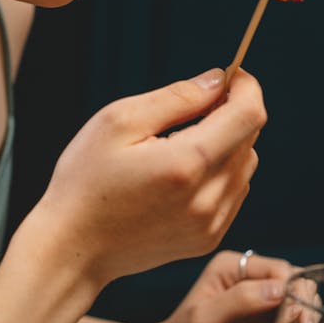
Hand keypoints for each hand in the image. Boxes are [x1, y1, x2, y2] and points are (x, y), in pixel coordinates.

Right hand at [37, 68, 265, 292]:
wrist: (73, 247)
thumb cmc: (86, 179)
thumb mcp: (119, 120)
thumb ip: (176, 97)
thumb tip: (218, 80)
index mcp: (187, 164)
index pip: (249, 115)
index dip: (246, 87)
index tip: (230, 75)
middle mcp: (208, 199)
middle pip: (249, 139)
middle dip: (232, 112)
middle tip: (195, 104)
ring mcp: (210, 225)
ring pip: (245, 167)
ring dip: (227, 144)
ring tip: (182, 139)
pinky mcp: (207, 240)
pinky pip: (234, 193)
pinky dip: (220, 173)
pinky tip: (183, 170)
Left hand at [148, 249, 292, 322]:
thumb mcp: (205, 320)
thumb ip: (240, 301)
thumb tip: (279, 289)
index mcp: (232, 268)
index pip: (279, 270)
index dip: (294, 294)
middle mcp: (247, 280)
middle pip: (294, 287)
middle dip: (300, 316)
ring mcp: (257, 304)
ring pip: (296, 309)